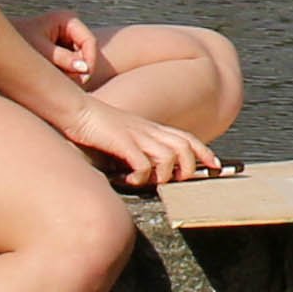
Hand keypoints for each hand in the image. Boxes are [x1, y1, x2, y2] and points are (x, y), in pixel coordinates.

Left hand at [32, 10, 105, 82]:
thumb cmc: (17, 41)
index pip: (90, 41)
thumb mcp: (41, 51)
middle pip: (86, 51)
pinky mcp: (61, 48)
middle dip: (79, 69)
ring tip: (54, 78)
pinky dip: (64, 72)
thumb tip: (84, 69)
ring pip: (79, 59)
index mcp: (68, 20)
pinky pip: (70, 62)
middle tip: (67, 84)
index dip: (90, 61)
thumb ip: (63, 59)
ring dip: (71, 72)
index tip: (83, 79)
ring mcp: (66, 38)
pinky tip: (52, 76)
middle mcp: (70, 27)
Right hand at [60, 93, 217, 192]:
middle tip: (173, 182)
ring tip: (147, 182)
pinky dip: (139, 177)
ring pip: (169, 157)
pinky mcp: (122, 142)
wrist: (76, 109)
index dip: (205, 153)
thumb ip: (139, 150)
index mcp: (152, 129)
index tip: (216, 167)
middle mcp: (150, 131)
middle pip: (186, 148)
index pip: (188, 139)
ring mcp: (137, 135)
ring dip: (163, 176)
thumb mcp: (125, 137)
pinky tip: (126, 179)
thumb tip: (147, 172)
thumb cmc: (97, 126)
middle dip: (188, 169)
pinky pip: (142, 165)